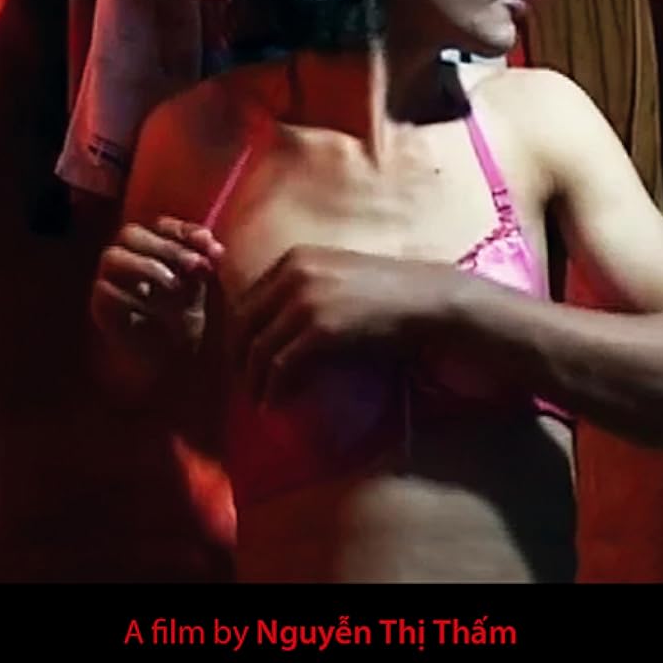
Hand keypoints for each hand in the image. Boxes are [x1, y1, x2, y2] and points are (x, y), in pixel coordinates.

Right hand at [91, 219, 223, 353]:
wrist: (180, 362)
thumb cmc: (193, 319)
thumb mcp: (205, 286)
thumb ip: (205, 260)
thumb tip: (209, 242)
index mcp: (155, 247)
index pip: (162, 225)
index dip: (184, 231)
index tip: (211, 247)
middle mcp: (129, 257)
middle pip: (131, 233)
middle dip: (167, 247)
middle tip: (195, 266)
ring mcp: (111, 280)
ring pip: (113, 256)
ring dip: (147, 267)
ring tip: (175, 287)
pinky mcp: (101, 306)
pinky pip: (106, 290)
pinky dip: (131, 298)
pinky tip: (152, 312)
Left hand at [233, 246, 452, 404]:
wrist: (425, 301)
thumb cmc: (387, 293)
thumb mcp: (335, 278)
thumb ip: (304, 289)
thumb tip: (277, 324)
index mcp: (293, 258)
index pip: (246, 299)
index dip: (237, 334)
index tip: (240, 360)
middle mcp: (292, 274)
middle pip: (242, 323)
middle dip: (237, 359)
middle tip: (243, 386)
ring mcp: (304, 300)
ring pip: (258, 347)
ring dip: (253, 380)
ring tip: (258, 401)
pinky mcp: (319, 329)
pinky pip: (281, 364)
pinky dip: (273, 387)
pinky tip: (274, 403)